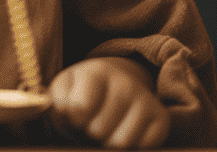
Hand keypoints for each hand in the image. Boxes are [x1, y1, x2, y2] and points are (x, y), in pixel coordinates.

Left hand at [49, 57, 170, 148]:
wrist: (115, 84)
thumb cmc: (81, 90)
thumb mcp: (63, 89)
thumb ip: (55, 100)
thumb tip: (61, 111)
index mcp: (95, 71)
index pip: (80, 109)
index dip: (73, 119)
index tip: (74, 113)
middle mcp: (124, 82)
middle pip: (99, 130)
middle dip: (90, 132)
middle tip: (91, 121)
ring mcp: (145, 99)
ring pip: (120, 142)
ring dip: (108, 141)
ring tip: (106, 126)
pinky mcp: (161, 118)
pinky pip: (142, 146)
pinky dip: (131, 145)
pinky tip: (124, 130)